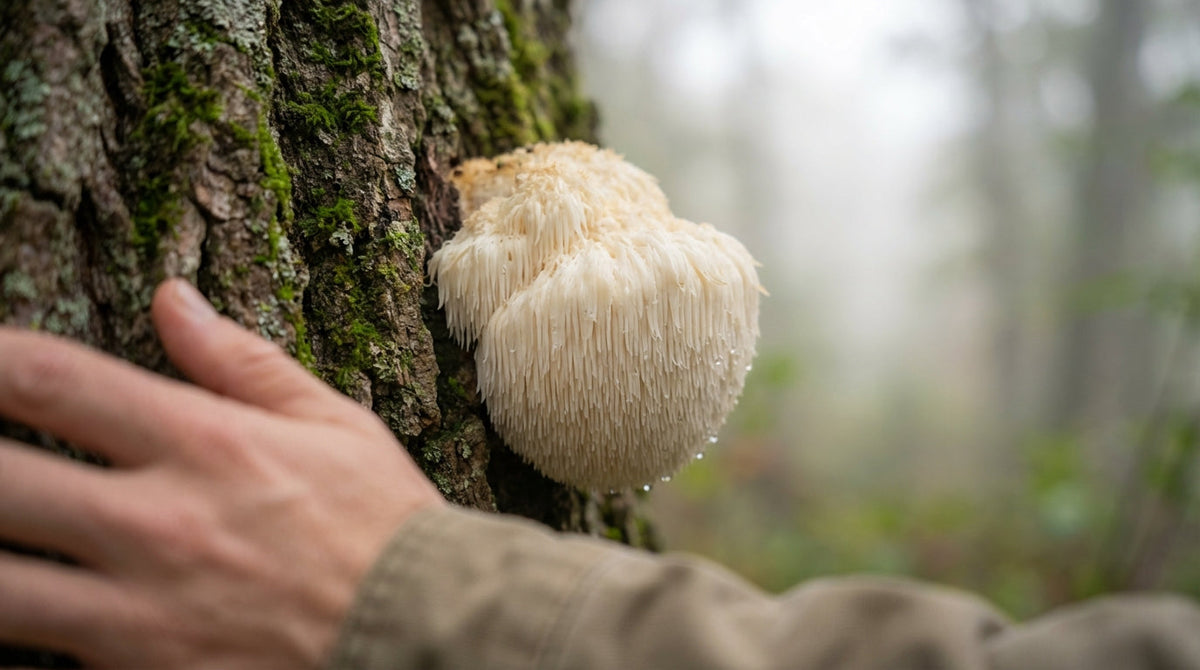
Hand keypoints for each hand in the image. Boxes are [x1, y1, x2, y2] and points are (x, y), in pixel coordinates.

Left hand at [0, 279, 443, 668]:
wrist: (427, 636)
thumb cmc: (384, 525)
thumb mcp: (333, 423)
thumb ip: (240, 360)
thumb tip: (171, 297)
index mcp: (204, 444)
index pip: (51, 380)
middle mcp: (157, 525)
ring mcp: (140, 613)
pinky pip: (37, 662)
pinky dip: (15, 636)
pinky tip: (21, 606)